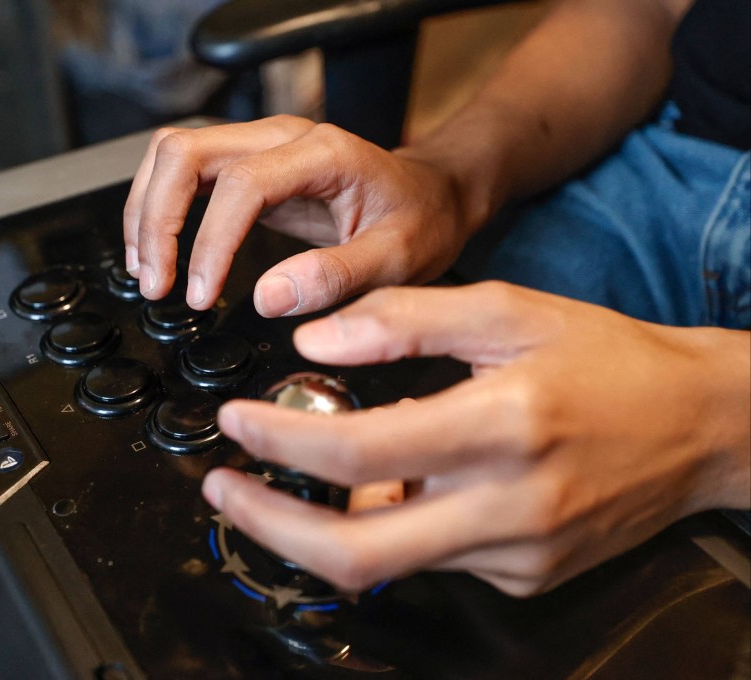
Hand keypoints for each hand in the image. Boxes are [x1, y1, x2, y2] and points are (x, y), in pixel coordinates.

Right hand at [122, 116, 470, 315]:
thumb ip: (336, 277)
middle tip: (156, 285)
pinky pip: (183, 171)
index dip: (210, 243)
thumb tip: (268, 298)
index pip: (241, 184)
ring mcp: (260, 145)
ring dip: (146, 212)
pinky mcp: (247, 164)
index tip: (201, 295)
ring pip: (172, 154)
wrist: (430, 197)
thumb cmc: (420, 223)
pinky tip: (156, 250)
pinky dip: (158, 209)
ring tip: (147, 272)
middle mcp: (282, 137)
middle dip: (155, 221)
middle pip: (185, 152)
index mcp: (322, 153)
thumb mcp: (397, 259)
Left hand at [202, 283, 750, 595]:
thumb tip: (315, 338)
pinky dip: (395, 525)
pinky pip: (434, 559)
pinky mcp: (526, 578)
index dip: (278, 442)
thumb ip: (403, 318)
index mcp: (501, 426)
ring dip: (326, 521)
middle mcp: (508, 506)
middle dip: (269, 525)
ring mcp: (517, 554)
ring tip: (298, 474)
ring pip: (389, 559)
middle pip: (353, 552)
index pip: (356, 454)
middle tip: (224, 491)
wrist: (699, 426)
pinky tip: (400, 486)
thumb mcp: (506, 310)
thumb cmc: (606, 360)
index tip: (236, 424)